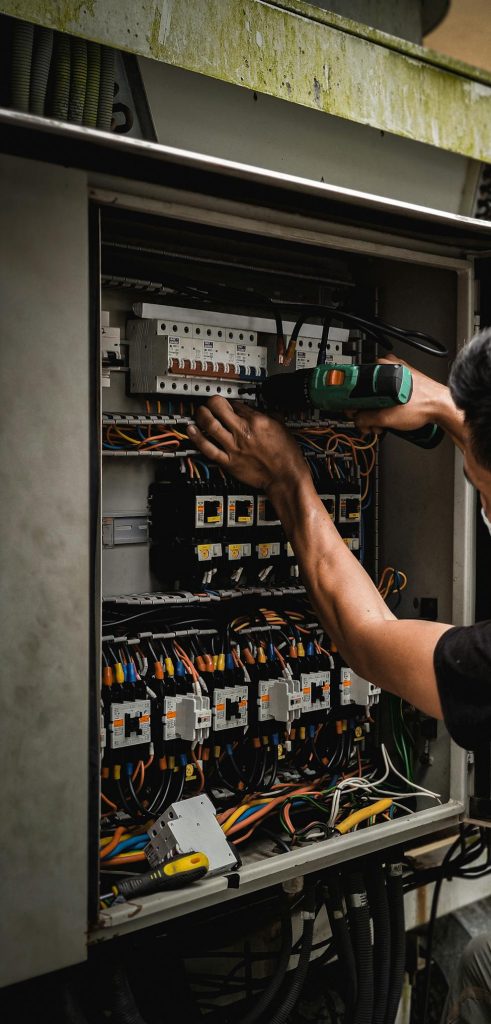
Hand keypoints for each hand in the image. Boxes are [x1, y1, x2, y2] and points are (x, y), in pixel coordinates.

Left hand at [187, 397, 310, 493]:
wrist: (285, 477)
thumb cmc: (286, 456)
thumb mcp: (281, 427)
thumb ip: (269, 415)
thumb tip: (260, 410)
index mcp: (257, 421)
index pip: (236, 403)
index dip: (230, 402)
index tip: (228, 404)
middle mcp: (243, 432)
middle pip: (218, 408)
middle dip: (211, 402)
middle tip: (209, 403)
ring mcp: (234, 447)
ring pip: (210, 425)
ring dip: (201, 415)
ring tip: (199, 412)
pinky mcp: (228, 462)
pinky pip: (208, 449)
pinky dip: (197, 438)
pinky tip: (191, 430)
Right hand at [353, 355, 449, 434]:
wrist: (443, 407)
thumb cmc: (423, 405)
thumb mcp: (387, 416)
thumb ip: (366, 419)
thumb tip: (357, 420)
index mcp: (382, 367)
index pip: (356, 384)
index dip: (353, 404)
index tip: (355, 415)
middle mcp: (390, 365)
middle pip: (367, 390)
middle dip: (366, 411)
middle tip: (371, 423)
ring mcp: (399, 371)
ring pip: (378, 393)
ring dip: (376, 410)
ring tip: (382, 423)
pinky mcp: (406, 379)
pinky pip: (389, 392)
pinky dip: (386, 404)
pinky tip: (390, 416)